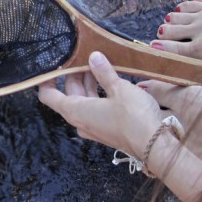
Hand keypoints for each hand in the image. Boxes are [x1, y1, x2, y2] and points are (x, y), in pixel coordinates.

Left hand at [38, 51, 164, 157]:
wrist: (154, 146)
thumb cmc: (133, 116)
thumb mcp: (119, 88)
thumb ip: (104, 72)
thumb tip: (93, 57)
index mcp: (75, 110)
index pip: (49, 96)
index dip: (47, 80)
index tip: (52, 65)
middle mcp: (80, 120)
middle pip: (68, 95)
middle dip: (74, 75)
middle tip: (83, 55)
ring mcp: (94, 126)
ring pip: (83, 100)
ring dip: (88, 82)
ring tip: (97, 62)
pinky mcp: (107, 129)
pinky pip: (95, 107)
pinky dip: (98, 92)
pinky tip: (108, 79)